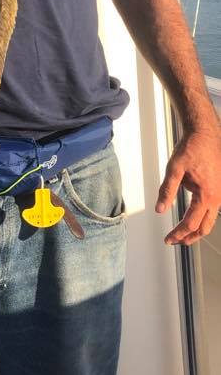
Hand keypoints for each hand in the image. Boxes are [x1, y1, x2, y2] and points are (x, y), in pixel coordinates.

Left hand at [156, 121, 220, 245]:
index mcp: (206, 195)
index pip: (191, 223)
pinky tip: (192, 214)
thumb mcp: (174, 168)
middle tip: (175, 241)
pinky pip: (212, 208)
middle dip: (189, 237)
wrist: (205, 133)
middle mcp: (217, 197)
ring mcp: (220, 193)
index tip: (168, 239)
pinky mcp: (219, 188)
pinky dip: (202, 216)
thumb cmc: (191, 148)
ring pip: (210, 219)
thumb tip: (160, 209)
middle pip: (204, 227)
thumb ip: (167, 190)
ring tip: (183, 233)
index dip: (178, 233)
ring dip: (197, 228)